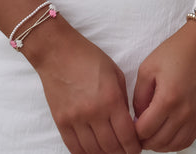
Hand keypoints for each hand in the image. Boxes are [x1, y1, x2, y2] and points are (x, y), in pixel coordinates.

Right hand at [26, 20, 142, 153]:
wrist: (58, 52)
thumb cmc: (89, 58)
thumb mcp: (115, 73)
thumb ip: (123, 100)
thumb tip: (128, 123)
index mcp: (111, 99)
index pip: (127, 135)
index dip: (134, 147)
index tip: (137, 148)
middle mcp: (93, 112)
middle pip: (111, 147)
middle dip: (122, 153)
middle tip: (126, 151)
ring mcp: (75, 119)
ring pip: (93, 151)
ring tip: (111, 151)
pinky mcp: (61, 122)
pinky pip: (74, 148)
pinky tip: (93, 151)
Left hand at [132, 22, 195, 151]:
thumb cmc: (174, 52)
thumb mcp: (147, 68)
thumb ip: (138, 96)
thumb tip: (138, 117)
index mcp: (168, 98)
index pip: (145, 130)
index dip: (133, 131)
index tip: (129, 124)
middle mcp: (184, 111)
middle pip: (158, 142)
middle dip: (144, 140)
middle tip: (137, 132)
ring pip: (173, 146)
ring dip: (159, 144)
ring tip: (151, 134)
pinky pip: (188, 140)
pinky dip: (175, 143)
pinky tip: (166, 135)